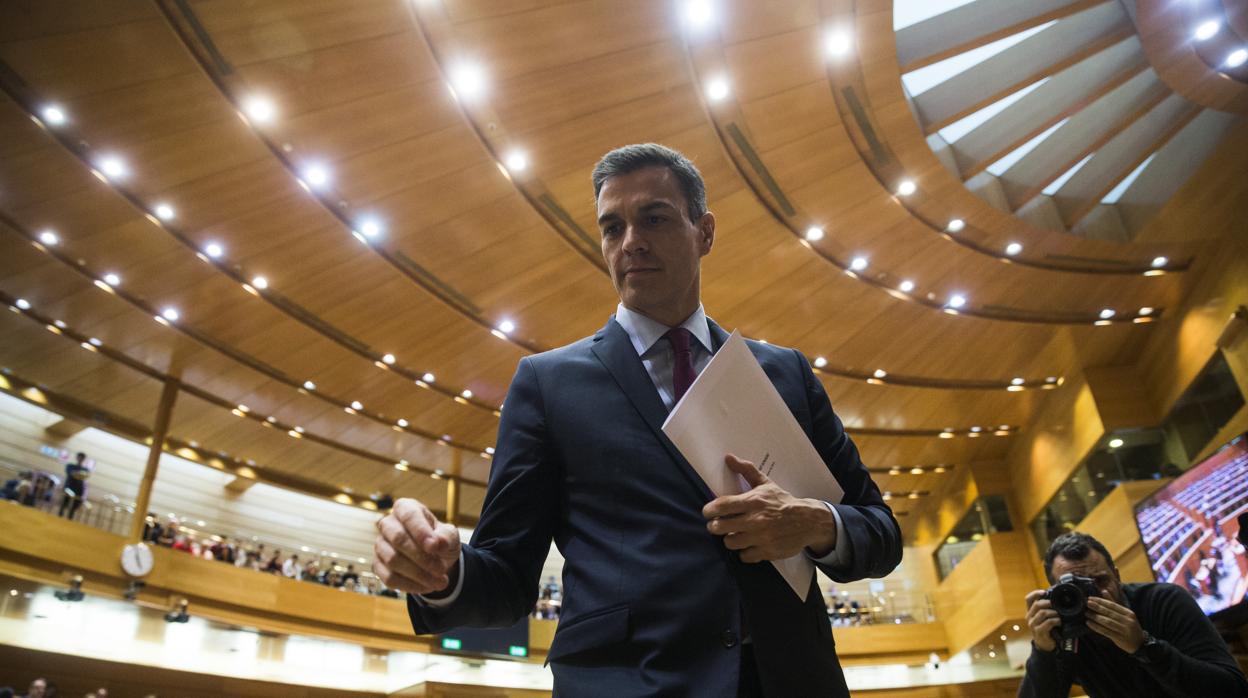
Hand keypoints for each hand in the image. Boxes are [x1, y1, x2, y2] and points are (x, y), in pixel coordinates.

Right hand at [374, 498, 460, 594]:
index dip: (421, 531)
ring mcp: (380, 544)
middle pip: (398, 539)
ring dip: (418, 574)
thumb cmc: (440, 540)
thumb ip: (446, 537)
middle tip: (441, 570)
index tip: (434, 547)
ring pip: (393, 560)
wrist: (435, 558)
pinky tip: (427, 587)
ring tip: (439, 582)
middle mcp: (388, 523)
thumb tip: (437, 543)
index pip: (409, 516)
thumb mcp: (450, 536)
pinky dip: (410, 585)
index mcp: (406, 508)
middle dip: (421, 557)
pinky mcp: (377, 565)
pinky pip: (389, 578)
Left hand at [702, 454, 835, 562]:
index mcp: (753, 501)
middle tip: (716, 525)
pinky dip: (744, 552)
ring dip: (729, 539)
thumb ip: (746, 470)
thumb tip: (728, 457)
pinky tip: (747, 545)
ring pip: (730, 542)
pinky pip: (744, 556)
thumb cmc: (782, 501)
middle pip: (720, 527)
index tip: (707, 512)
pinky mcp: (767, 552)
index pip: (722, 505)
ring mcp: (761, 538)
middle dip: (714, 526)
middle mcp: (755, 520)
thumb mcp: (765, 483)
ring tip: (733, 534)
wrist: (808, 520)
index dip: (709, 510)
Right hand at [1025, 590, 1059, 652]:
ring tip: (1060, 615)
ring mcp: (1033, 624)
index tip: (1044, 592)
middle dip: (1048, 603)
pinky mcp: (1039, 631)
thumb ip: (1047, 609)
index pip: (1028, 599)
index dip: (1035, 593)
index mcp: (1030, 612)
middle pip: (1037, 604)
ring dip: (1054, 613)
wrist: (1045, 645)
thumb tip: (1056, 598)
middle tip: (1056, 604)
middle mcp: (1029, 617)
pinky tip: (1060, 622)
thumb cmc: (1047, 629)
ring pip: (1043, 613)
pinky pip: (1048, 622)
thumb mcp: (1044, 618)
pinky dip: (1056, 621)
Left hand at [1087, 594, 1144, 652]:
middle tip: (1087, 603)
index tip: (1090, 598)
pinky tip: (1089, 623)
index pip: (1113, 605)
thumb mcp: (1125, 614)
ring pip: (1107, 622)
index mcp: (1129, 613)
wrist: (1139, 643)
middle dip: (1097, 607)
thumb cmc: (1129, 626)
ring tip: (1087, 613)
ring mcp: (1124, 630)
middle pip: (1110, 613)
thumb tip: (1103, 591)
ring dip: (1096, 617)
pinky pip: (1106, 631)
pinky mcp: (1120, 638)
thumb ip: (1114, 603)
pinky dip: (1096, 627)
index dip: (1101, 601)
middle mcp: (1127, 621)